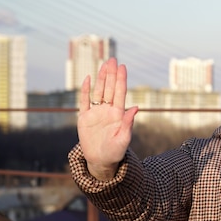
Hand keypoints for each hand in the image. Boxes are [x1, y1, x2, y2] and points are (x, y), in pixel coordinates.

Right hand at [77, 58, 137, 180]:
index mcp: (118, 114)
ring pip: (98, 91)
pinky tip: (87, 79)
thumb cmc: (115, 152)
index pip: (120, 93)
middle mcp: (108, 110)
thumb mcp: (123, 139)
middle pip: (109, 88)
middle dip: (111, 74)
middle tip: (113, 59)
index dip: (121, 80)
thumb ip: (128, 123)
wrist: (101, 161)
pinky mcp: (84, 118)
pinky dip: (85, 90)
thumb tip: (135, 107)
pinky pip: (84, 102)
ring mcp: (96, 113)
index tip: (123, 67)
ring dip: (101, 78)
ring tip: (104, 64)